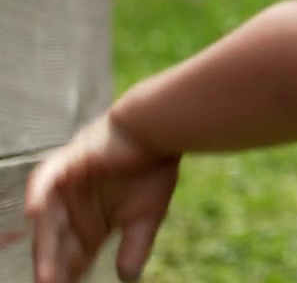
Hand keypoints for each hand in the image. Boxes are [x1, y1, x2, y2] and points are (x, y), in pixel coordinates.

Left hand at [25, 115, 179, 282]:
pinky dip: (38, 197)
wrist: (157, 131)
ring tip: (47, 274)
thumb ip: (135, 246)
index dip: (70, 276)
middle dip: (53, 269)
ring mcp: (63, 188)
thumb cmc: (154, 169)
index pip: (72, 258)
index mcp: (89, 224)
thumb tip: (127, 278)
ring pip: (47, 223)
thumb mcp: (147, 217)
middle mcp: (70, 209)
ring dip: (45, 247)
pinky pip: (43, 183)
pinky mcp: (63, 165)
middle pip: (55, 246)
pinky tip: (36, 216)